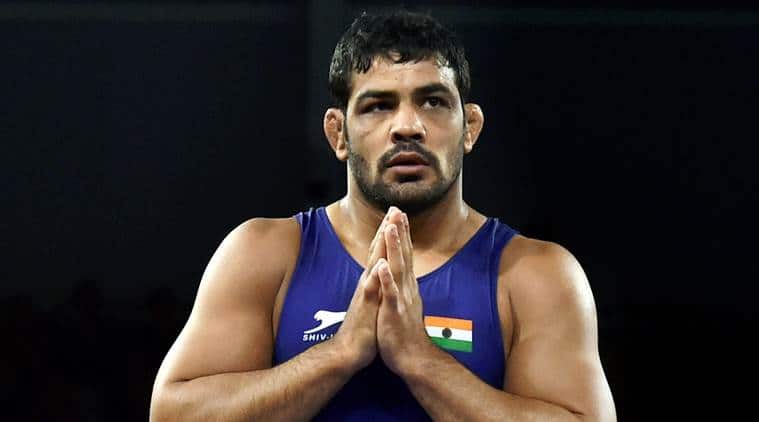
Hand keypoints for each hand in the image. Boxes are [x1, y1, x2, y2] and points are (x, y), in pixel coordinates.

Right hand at [333, 212, 389, 371]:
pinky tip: (380, 264)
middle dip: (386, 229)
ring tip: (388, 226)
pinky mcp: (365, 306)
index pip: (381, 251)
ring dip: (380, 245)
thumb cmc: (363, 328)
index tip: (397, 214)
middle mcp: (368, 281)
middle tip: (394, 208)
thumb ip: (377, 285)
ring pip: (374, 263)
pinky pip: (371, 289)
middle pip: (377, 250)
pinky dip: (376, 276)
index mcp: (373, 280)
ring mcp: (366, 292)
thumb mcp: (373, 301)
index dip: (389, 233)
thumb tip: (382, 273)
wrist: (348, 350)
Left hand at [376, 208, 431, 374]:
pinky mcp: (394, 313)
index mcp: (406, 285)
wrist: (412, 358)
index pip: (404, 254)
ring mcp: (401, 299)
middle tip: (397, 210)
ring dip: (394, 248)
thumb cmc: (404, 332)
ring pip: (398, 268)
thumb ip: (403, 285)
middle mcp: (406, 288)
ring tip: (391, 228)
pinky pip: (390, 294)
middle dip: (400, 232)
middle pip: (403, 254)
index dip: (401, 234)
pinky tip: (382, 266)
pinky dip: (387, 279)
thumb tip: (403, 271)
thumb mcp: (405, 302)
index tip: (399, 213)